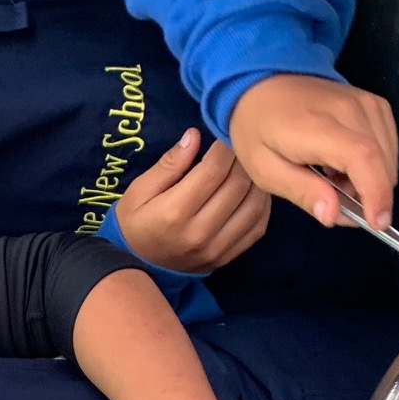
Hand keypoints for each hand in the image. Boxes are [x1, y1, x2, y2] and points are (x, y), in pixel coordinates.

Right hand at [114, 129, 271, 273]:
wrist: (137, 266)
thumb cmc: (135, 222)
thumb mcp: (139, 190)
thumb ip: (168, 164)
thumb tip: (194, 136)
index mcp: (175, 212)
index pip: (213, 170)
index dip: (225, 146)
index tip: (225, 133)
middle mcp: (199, 232)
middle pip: (238, 185)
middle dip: (242, 158)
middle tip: (240, 144)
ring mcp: (216, 249)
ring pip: (254, 205)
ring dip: (256, 180)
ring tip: (248, 165)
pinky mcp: (226, 257)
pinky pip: (257, 227)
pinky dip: (262, 204)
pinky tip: (254, 190)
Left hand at [227, 74, 398, 230]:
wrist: (262, 83)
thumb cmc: (259, 129)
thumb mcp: (266, 169)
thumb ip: (301, 191)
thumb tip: (333, 215)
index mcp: (319, 126)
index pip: (363, 158)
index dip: (376, 194)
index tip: (377, 224)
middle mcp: (352, 109)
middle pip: (382, 163)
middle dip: (368, 195)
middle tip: (334, 203)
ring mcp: (367, 103)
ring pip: (388, 157)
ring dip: (369, 179)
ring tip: (332, 180)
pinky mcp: (376, 104)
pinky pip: (388, 144)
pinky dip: (373, 163)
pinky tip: (343, 165)